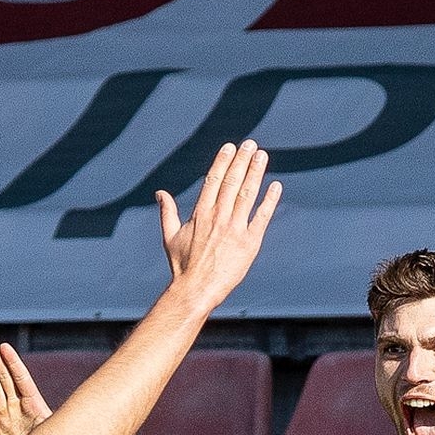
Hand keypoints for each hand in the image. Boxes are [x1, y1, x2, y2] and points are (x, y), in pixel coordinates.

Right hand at [155, 139, 281, 309]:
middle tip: (250, 144)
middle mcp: (218, 218)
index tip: (230, 147)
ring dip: (255, 173)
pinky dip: (269, 200)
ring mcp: (235, 229)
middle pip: (232, 182)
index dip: (223, 161)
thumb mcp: (169, 237)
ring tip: (262, 156)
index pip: (213, 180)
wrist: (196, 290)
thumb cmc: (182, 266)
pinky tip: (275, 186)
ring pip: (247, 194)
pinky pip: (261, 217)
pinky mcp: (249, 243)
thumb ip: (167, 212)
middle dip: (241, 161)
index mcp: (200, 214)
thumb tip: (160, 193)